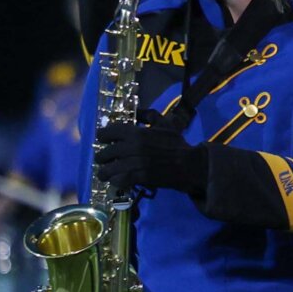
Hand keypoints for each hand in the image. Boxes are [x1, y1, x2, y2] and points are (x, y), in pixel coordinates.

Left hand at [92, 120, 206, 195]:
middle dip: (102, 156)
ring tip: (103, 173)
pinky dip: (115, 180)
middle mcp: (132, 147)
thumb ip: (148, 115)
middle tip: (102, 159)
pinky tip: (115, 180)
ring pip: (109, 168)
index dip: (103, 136)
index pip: (108, 132)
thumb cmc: (177, 143)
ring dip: (104, 171)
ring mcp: (135, 163)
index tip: (103, 140)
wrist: (190, 164)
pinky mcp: (139, 177)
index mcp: (136, 132)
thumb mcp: (165, 123)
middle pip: (106, 152)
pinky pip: (119, 180)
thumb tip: (135, 111)